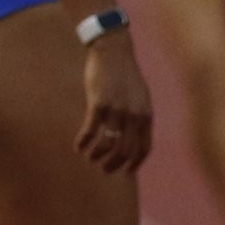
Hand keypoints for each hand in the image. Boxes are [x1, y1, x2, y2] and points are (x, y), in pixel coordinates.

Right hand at [76, 37, 153, 171]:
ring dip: (96, 155)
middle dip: (113, 165)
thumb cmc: (126, 75)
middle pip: (124, 151)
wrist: (114, 51)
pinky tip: (78, 146)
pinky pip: (90, 131)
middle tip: (102, 169)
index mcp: (146, 115)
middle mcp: (134, 115)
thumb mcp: (140, 97)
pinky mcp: (99, 104)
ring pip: (107, 145)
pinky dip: (83, 142)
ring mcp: (117, 110)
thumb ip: (139, 116)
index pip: (144, 148)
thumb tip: (133, 138)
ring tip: (89, 157)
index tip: (126, 172)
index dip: (134, 164)